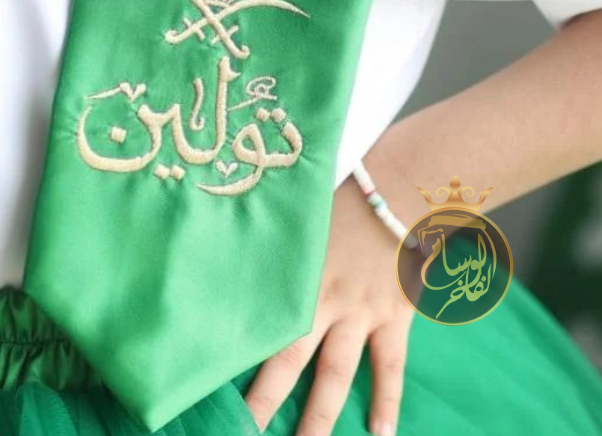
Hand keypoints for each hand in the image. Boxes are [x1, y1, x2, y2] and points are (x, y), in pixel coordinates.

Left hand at [242, 172, 422, 435]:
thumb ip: (275, 252)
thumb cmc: (342, 202)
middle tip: (246, 433)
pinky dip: (386, 401)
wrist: (396, 191)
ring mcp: (359, 314)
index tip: (205, 385)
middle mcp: (323, 302)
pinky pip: (390, 366)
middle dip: (265, 401)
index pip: (257, 326)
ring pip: (335, 374)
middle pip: (288, 361)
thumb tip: (229, 259)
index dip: (233, 357)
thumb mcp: (298, 225)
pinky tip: (381, 434)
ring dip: (319, 416)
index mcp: (293, 279)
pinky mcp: (393, 318)